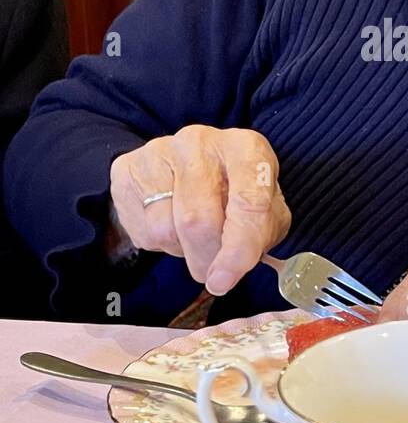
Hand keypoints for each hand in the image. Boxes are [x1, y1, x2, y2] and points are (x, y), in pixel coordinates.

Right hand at [109, 125, 289, 294]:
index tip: (224, 280)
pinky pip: (141, 227)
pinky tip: (170, 223)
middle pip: (199, 220)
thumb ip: (261, 234)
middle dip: (206, 259)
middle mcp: (201, 142)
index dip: (238, 250)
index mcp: (245, 148)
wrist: (183, 168)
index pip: (247, 202)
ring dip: (182, 251)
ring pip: (166, 229)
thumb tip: (234, 266)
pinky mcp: (128, 168)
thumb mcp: (265, 210)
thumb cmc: (233, 192)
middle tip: (212, 270)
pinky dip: (158, 243)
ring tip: (192, 237)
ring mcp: (160, 150)